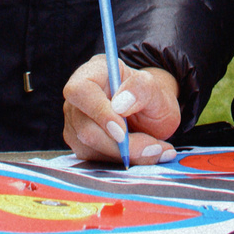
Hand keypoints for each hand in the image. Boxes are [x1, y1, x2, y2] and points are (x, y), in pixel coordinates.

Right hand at [61, 55, 179, 163]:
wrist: (151, 114)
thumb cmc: (150, 96)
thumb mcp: (154, 87)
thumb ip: (141, 88)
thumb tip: (120, 104)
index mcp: (93, 72)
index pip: (80, 91)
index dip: (99, 112)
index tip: (123, 131)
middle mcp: (78, 99)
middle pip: (85, 127)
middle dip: (120, 144)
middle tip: (154, 147)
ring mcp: (76, 123)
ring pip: (91, 148)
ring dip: (127, 155)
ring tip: (156, 149)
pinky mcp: (81, 145)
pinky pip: (97, 160)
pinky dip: (124, 161)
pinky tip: (146, 154)